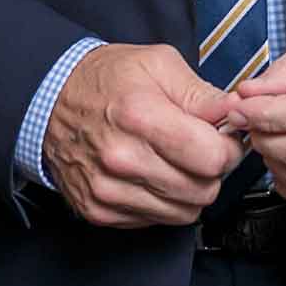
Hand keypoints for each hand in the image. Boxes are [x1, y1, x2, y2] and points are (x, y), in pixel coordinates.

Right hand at [42, 42, 245, 227]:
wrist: (50, 100)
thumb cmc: (108, 78)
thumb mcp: (159, 63)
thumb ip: (201, 92)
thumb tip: (236, 111)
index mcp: (141, 117)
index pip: (212, 158)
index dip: (229, 148)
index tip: (223, 137)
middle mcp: (122, 160)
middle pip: (202, 190)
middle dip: (214, 171)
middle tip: (202, 149)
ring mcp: (107, 190)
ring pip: (183, 213)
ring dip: (191, 190)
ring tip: (179, 162)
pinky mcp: (98, 211)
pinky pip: (155, 221)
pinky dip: (164, 202)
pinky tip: (155, 175)